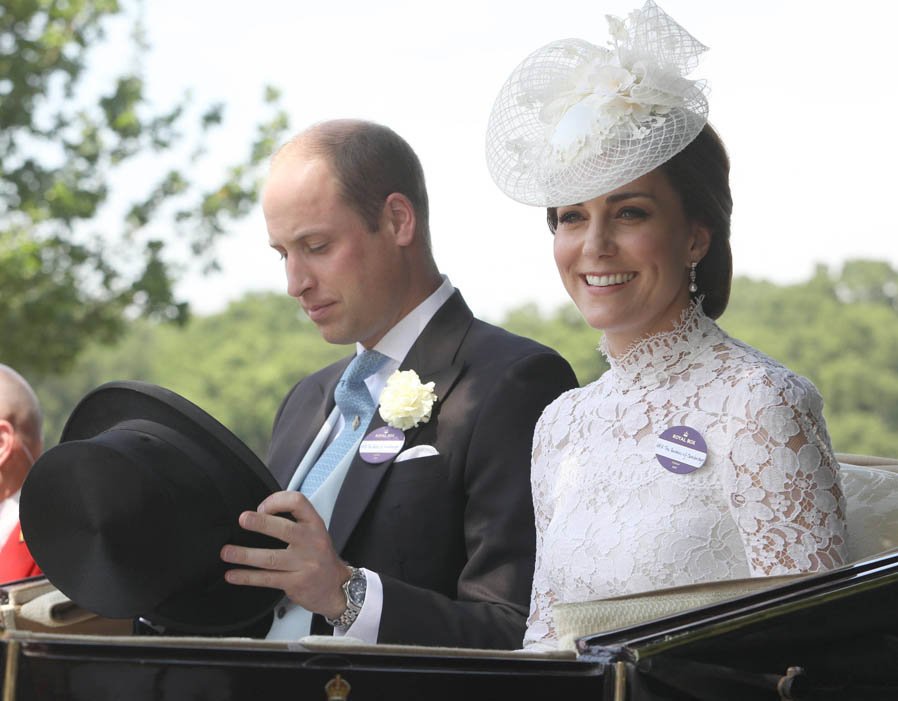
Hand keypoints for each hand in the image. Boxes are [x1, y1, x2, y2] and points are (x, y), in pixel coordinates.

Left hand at [220, 491, 350, 618]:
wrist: (336, 588)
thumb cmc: (320, 557)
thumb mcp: (314, 533)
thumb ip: (294, 522)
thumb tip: (259, 513)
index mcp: (315, 524)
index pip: (298, 503)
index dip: (278, 501)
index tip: (261, 507)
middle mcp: (312, 542)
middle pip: (284, 529)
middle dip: (261, 523)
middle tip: (243, 519)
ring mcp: (304, 564)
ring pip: (271, 558)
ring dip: (245, 555)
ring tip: (227, 552)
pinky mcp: (296, 583)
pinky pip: (267, 579)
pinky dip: (247, 577)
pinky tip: (233, 575)